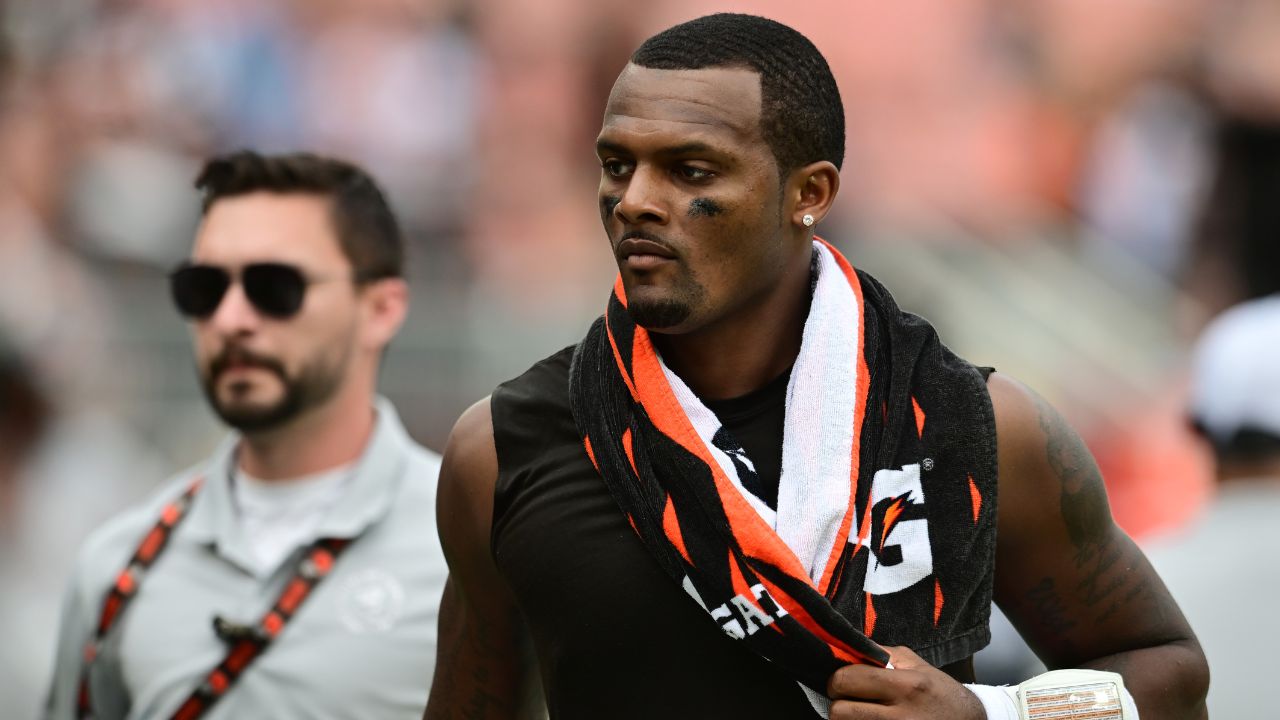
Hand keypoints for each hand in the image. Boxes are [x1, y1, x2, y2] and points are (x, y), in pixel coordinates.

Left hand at [826, 645, 985, 718]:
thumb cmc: (940, 693)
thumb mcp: (916, 664)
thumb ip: (881, 654)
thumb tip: (846, 650)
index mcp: (906, 686)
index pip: (848, 680)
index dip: (838, 679)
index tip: (842, 681)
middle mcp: (901, 716)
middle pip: (840, 712)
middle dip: (839, 703)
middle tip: (849, 699)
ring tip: (864, 711)